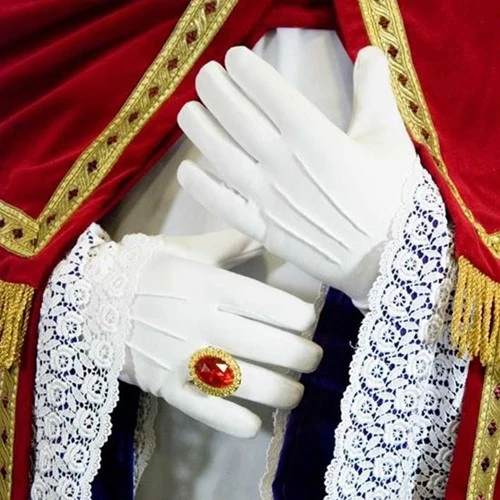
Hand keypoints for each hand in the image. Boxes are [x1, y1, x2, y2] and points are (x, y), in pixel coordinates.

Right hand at [118, 229, 320, 437]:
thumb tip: (268, 236)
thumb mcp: (186, 249)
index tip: (310, 321)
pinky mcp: (164, 383)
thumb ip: (229, 243)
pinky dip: (230, 420)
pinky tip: (255, 425)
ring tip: (297, 392)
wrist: (90, 299)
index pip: (259, 300)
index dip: (292, 314)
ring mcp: (179, 356)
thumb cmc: (145, 270)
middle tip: (314, 357)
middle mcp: (196, 320)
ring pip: (238, 379)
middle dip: (297, 354)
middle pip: (257, 342)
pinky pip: (201, 407)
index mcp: (203, 284)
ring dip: (276, 390)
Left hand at [176, 46, 416, 308]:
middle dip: (216, 92)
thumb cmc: (393, 196)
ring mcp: (270, 199)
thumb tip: (367, 52)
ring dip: (200, 131)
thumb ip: (374, 93)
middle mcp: (285, 165)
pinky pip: (225, 205)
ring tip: (187, 110)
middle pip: (240, 120)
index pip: (271, 94)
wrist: (388, 258)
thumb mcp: (388, 137)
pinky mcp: (264, 229)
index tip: (234, 59)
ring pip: (224, 157)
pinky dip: (201, 188)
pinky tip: (186, 170)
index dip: (247, 73)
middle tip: (206, 77)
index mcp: (316, 137)